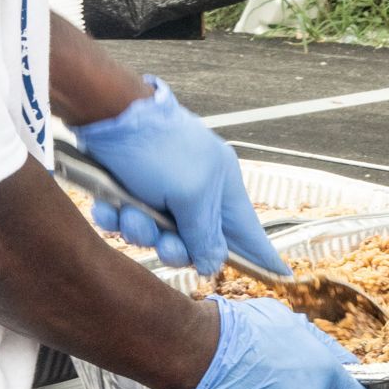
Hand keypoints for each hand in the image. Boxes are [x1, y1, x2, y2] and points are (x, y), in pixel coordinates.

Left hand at [74, 77, 286, 275]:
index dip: (260, 253)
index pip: (248, 228)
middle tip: (164, 240)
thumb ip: (204, 234)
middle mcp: (195, 188)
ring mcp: (161, 188)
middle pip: (194, 242)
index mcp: (221, 184)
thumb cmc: (156, 147)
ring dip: (139, 229)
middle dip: (174, 247)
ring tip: (128, 212)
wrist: (107, 114)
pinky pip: (126, 219)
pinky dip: (115, 217)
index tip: (281, 274)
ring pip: (155, 234)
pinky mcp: (129, 188)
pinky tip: (108, 207)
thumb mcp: (189, 195)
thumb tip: (212, 263)